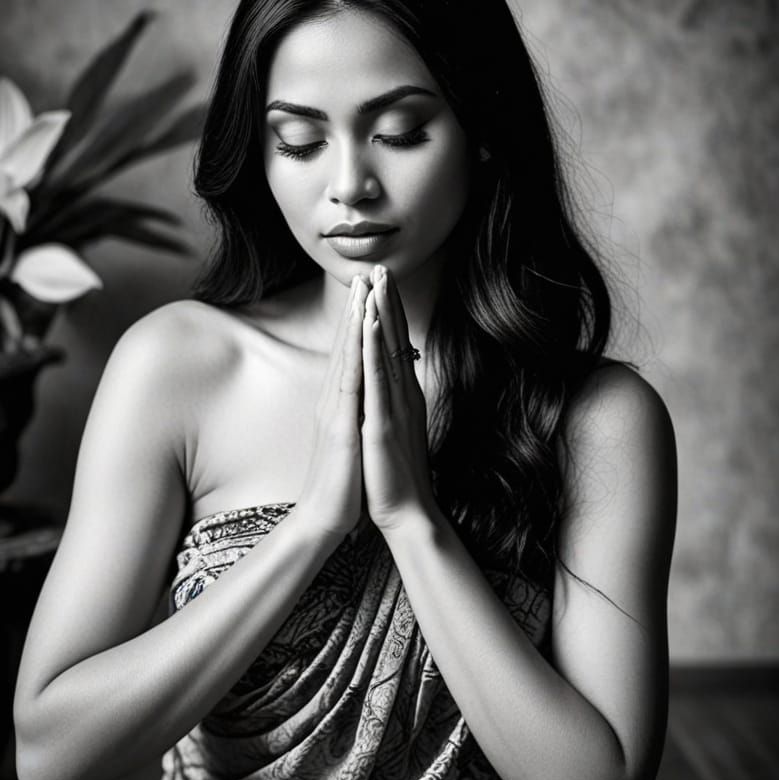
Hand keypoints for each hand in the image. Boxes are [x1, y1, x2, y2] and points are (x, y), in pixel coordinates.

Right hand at [295, 275, 368, 540]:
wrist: (325, 517)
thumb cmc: (342, 480)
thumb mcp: (352, 436)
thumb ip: (355, 412)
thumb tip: (364, 396)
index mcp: (340, 400)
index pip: (351, 351)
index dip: (360, 318)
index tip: (372, 287)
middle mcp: (334, 398)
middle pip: (347, 343)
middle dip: (358, 305)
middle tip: (368, 268)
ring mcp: (335, 409)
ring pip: (347, 354)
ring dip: (356, 318)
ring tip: (365, 284)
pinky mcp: (340, 424)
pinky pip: (351, 380)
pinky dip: (358, 350)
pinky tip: (364, 327)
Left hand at [361, 265, 437, 534]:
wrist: (405, 512)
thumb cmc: (394, 473)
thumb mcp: (393, 428)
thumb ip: (394, 403)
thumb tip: (394, 383)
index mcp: (401, 396)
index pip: (395, 346)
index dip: (390, 313)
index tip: (383, 282)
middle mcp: (402, 395)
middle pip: (395, 340)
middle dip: (388, 303)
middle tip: (383, 267)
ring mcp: (394, 407)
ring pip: (389, 352)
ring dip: (384, 316)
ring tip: (379, 283)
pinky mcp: (383, 424)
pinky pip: (379, 381)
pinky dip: (376, 351)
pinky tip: (374, 327)